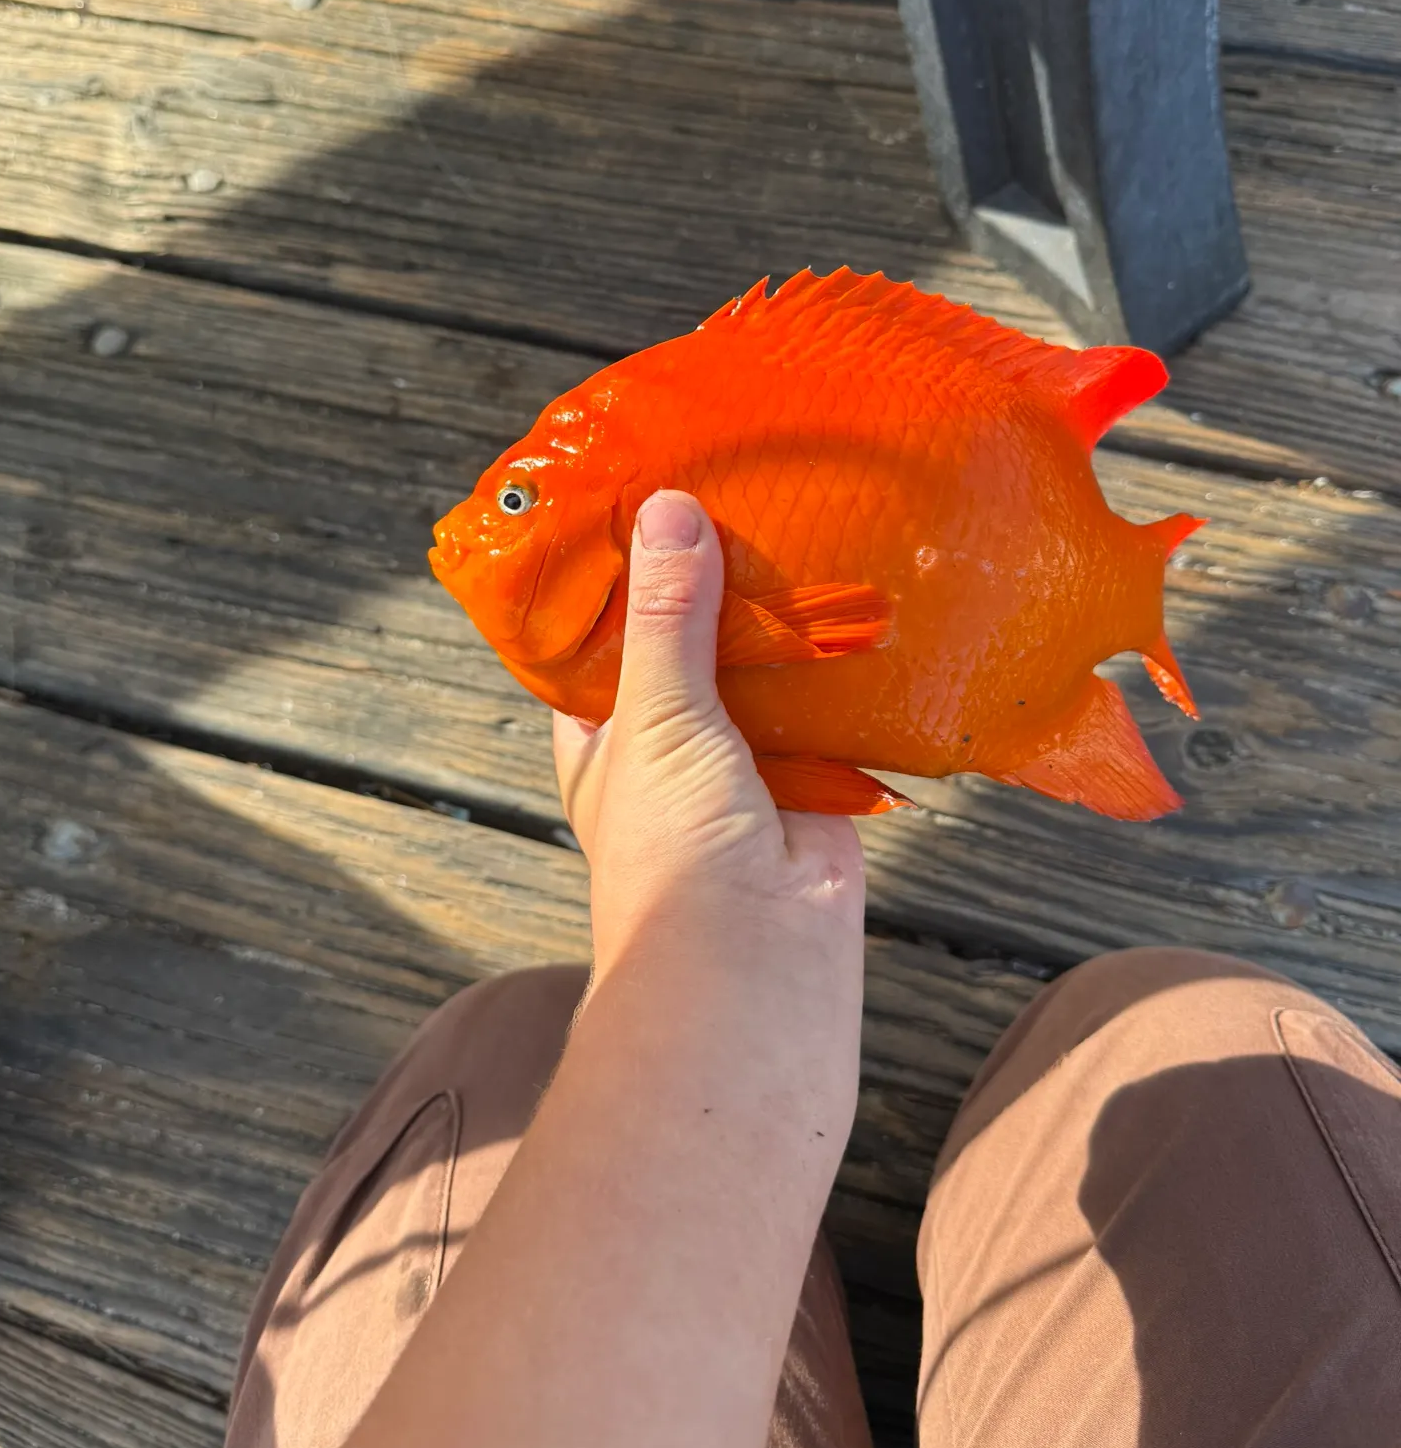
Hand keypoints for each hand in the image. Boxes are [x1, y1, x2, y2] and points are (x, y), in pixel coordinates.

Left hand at [553, 490, 865, 1117]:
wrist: (758, 962)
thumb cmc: (672, 852)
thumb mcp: (654, 718)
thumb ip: (665, 620)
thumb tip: (667, 512)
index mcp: (602, 732)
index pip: (593, 636)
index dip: (609, 574)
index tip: (633, 496)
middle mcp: (668, 738)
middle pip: (684, 639)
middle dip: (705, 580)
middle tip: (730, 485)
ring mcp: (741, 753)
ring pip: (757, 664)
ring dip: (775, 612)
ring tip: (795, 513)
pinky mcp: (811, 768)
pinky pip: (822, 696)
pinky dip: (835, 655)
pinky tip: (854, 586)